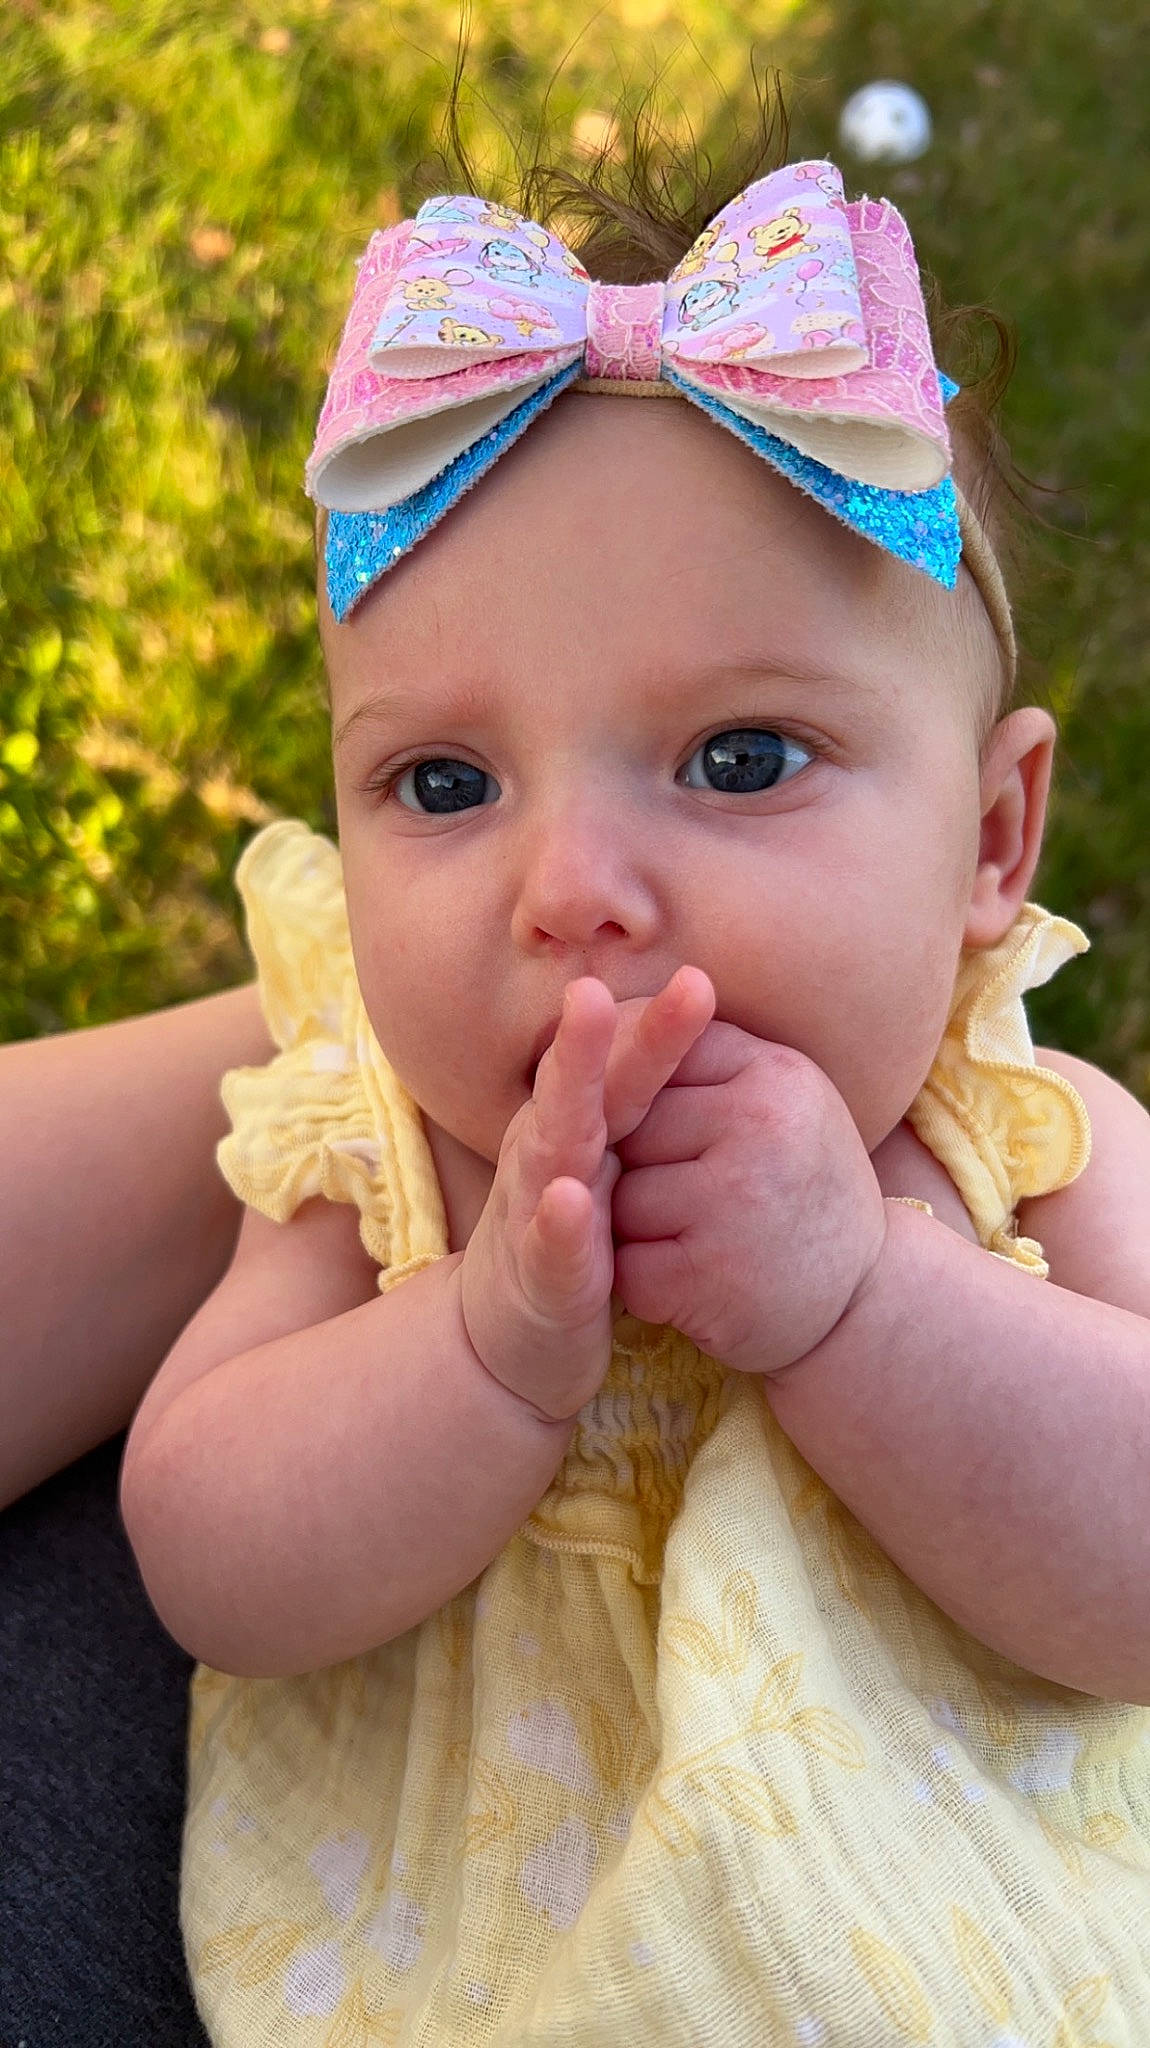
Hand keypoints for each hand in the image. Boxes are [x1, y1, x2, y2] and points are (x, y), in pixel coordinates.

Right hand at [459, 968, 715, 1419]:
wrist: (516, 1338)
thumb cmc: (573, 1239)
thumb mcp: (607, 1164)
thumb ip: (634, 1105)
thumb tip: (690, 1037)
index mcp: (573, 1124)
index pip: (616, 1065)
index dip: (648, 1024)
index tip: (697, 979)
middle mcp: (546, 1155)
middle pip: (573, 1089)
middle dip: (589, 1042)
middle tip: (599, 989)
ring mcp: (535, 1213)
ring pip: (548, 1152)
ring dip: (561, 1108)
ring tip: (577, 1075)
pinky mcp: (539, 1276)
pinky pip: (547, 1245)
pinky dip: (556, 1221)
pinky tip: (571, 1198)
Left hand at [611, 1021, 888, 1376]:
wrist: (867, 1302)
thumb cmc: (800, 1189)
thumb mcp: (780, 1100)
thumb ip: (703, 1055)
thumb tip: (601, 1007)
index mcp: (774, 1073)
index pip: (653, 1056)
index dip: (633, 1099)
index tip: (653, 1135)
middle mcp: (761, 1127)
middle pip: (625, 1128)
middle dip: (632, 1167)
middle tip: (690, 1199)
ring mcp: (736, 1203)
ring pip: (616, 1200)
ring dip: (633, 1231)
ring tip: (698, 1242)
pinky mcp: (709, 1277)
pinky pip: (624, 1267)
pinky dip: (643, 1284)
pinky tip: (691, 1285)